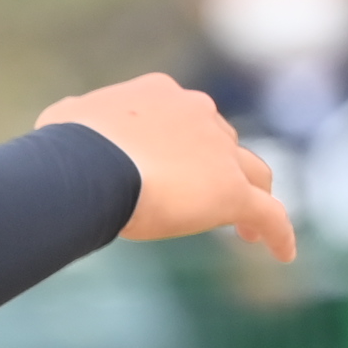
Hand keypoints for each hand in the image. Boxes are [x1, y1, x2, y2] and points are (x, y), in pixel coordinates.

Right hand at [39, 74, 294, 259]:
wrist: (90, 164)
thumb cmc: (68, 145)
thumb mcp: (67, 120)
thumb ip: (81, 121)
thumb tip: (67, 122)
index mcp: (161, 95)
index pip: (183, 118)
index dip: (180, 141)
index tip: (170, 164)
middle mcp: (199, 114)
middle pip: (221, 143)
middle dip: (214, 167)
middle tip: (202, 196)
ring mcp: (219, 153)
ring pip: (253, 173)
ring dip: (252, 194)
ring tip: (247, 226)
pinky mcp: (232, 192)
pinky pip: (269, 214)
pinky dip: (278, 232)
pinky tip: (281, 252)